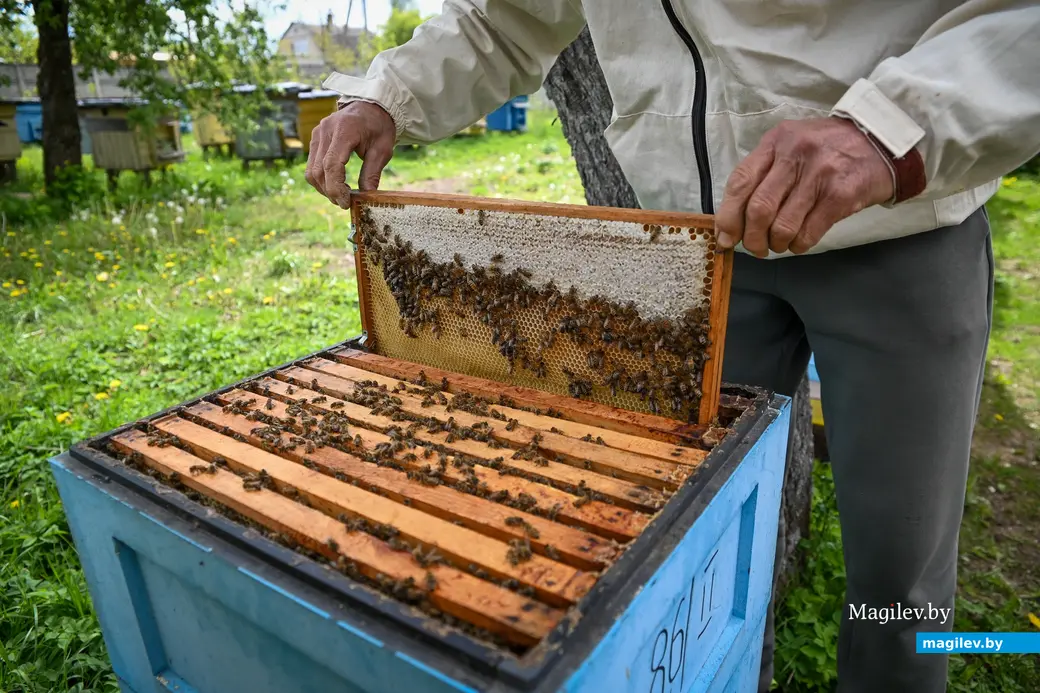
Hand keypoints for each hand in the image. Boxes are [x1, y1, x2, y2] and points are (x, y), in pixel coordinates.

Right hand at [305, 101, 395, 208]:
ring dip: (324, 187)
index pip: (332, 165)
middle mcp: (326, 130)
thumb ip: (372, 172)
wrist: (370, 106)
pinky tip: (335, 184)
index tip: (346, 202)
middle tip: (345, 203)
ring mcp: (317, 133)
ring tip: (341, 195)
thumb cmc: (378, 127)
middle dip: (330, 191)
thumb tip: (366, 196)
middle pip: (318, 170)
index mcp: (345, 130)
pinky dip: (321, 178)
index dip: (336, 188)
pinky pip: (311, 164)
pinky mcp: (315, 138)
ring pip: (311, 170)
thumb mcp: (383, 150)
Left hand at [715, 117, 894, 255]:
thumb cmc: (826, 150)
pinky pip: (807, 233)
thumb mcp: (791, 146)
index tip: (724, 237)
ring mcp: (819, 175)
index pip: (740, 182)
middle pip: (758, 209)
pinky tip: (798, 242)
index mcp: (776, 142)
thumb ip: (762, 174)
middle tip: (755, 248)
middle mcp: (795, 155)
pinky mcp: (840, 196)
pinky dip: (798, 245)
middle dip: (751, 238)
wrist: (879, 144)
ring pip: (782, 226)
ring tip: (779, 244)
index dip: (728, 216)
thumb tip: (731, 220)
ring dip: (775, 244)